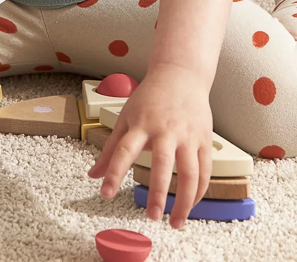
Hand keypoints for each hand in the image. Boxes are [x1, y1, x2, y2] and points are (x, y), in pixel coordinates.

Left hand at [86, 66, 213, 228]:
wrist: (181, 75)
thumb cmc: (150, 98)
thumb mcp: (126, 117)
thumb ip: (110, 149)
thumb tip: (92, 175)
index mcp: (141, 124)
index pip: (124, 150)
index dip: (114, 172)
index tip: (106, 194)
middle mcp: (165, 130)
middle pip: (162, 164)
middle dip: (158, 192)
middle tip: (152, 217)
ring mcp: (188, 135)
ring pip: (190, 172)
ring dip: (184, 200)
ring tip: (175, 222)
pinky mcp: (204, 139)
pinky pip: (205, 170)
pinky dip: (199, 192)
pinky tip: (190, 205)